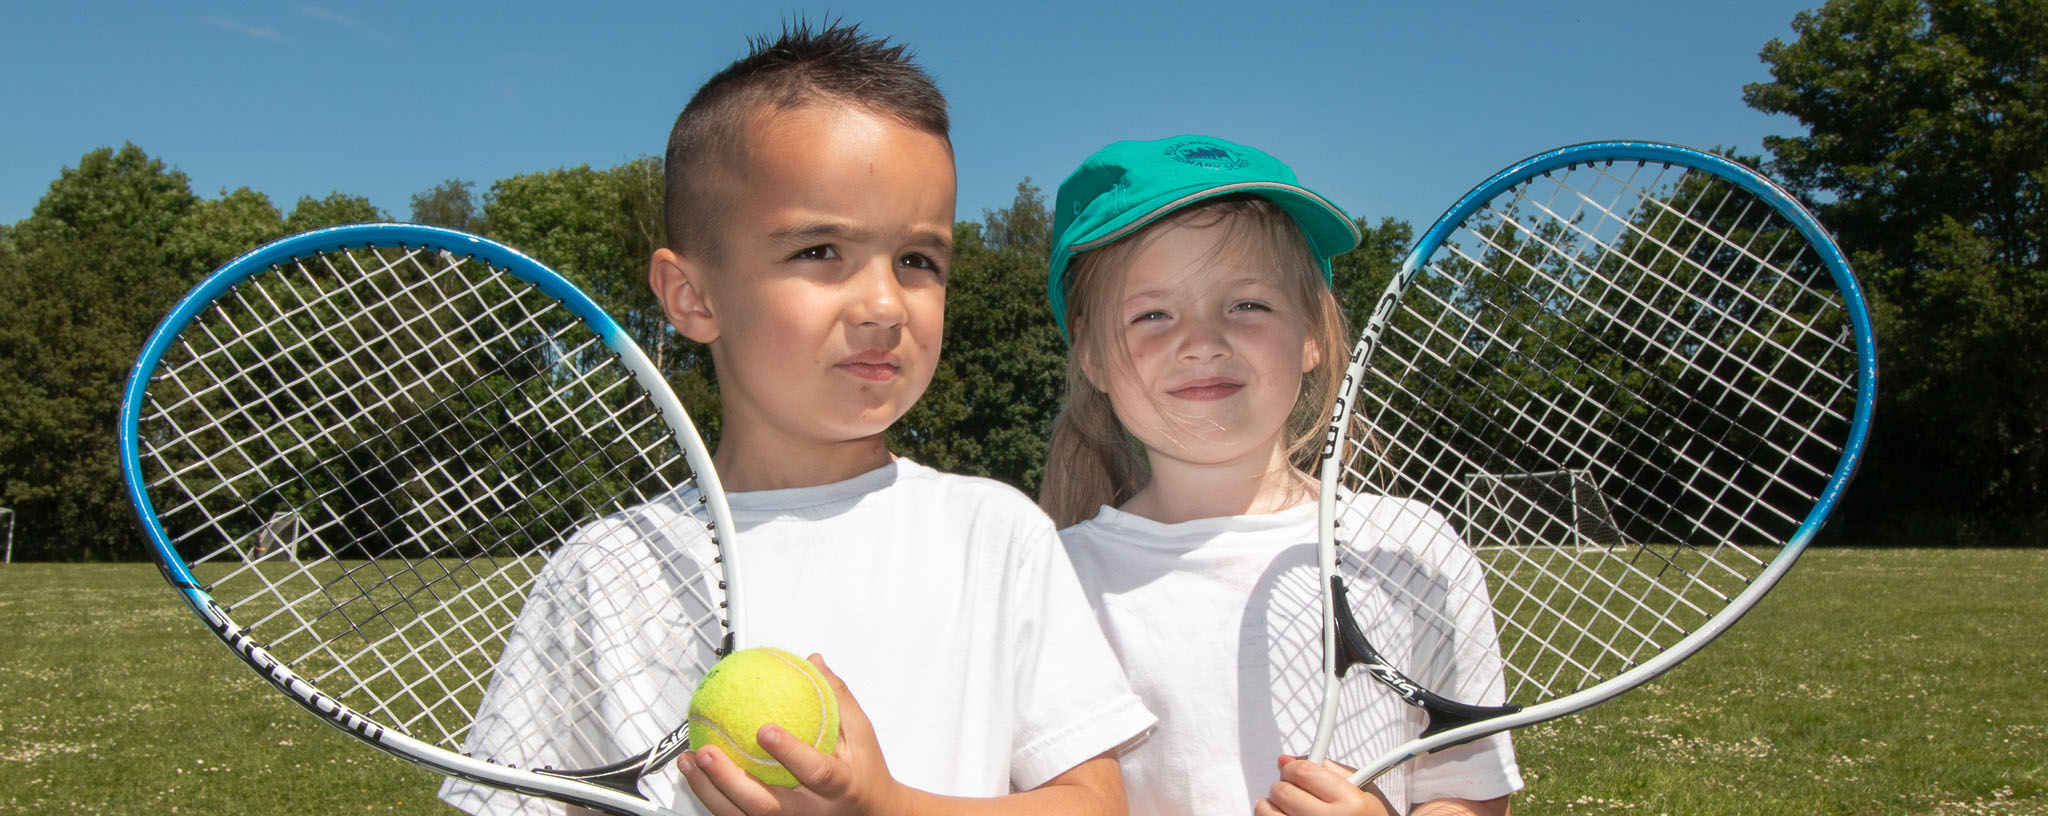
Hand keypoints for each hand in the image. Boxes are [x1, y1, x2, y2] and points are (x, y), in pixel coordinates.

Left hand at [679, 654, 904, 815]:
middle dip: (731, 780)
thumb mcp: (862, 735)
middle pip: (766, 806)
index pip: (816, 773)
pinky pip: (735, 815)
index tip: (766, 730)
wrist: (870, 815)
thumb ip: (839, 699)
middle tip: (707, 752)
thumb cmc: (863, 774)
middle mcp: (810, 812)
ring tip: (689, 761)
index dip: (790, 753)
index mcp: (839, 787)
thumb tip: (813, 662)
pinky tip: (693, 774)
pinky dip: (711, 795)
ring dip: (710, 790)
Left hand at [1253, 754, 1393, 815]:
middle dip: (1285, 786)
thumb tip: (1286, 760)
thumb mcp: (1364, 792)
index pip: (1303, 772)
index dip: (1293, 767)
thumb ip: (1330, 770)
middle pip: (1281, 790)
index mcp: (1350, 804)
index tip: (1294, 770)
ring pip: (1265, 811)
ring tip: (1289, 808)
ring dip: (1272, 805)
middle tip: (1296, 792)